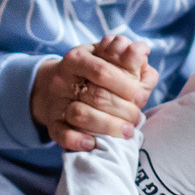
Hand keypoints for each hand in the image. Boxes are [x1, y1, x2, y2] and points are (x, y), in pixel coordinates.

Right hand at [32, 38, 157, 151]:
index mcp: (78, 58)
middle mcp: (63, 79)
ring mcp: (56, 102)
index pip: (103, 71)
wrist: (52, 85)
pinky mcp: (52, 122)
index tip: (141, 97)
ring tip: (126, 131)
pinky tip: (93, 143)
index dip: (126, 86)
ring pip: (80, 115)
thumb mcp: (105, 57)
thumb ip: (127, 56)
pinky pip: (61, 133)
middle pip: (96, 95)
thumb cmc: (90, 71)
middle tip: (137, 118)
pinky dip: (77, 140)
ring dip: (108, 125)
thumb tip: (143, 51)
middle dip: (124, 109)